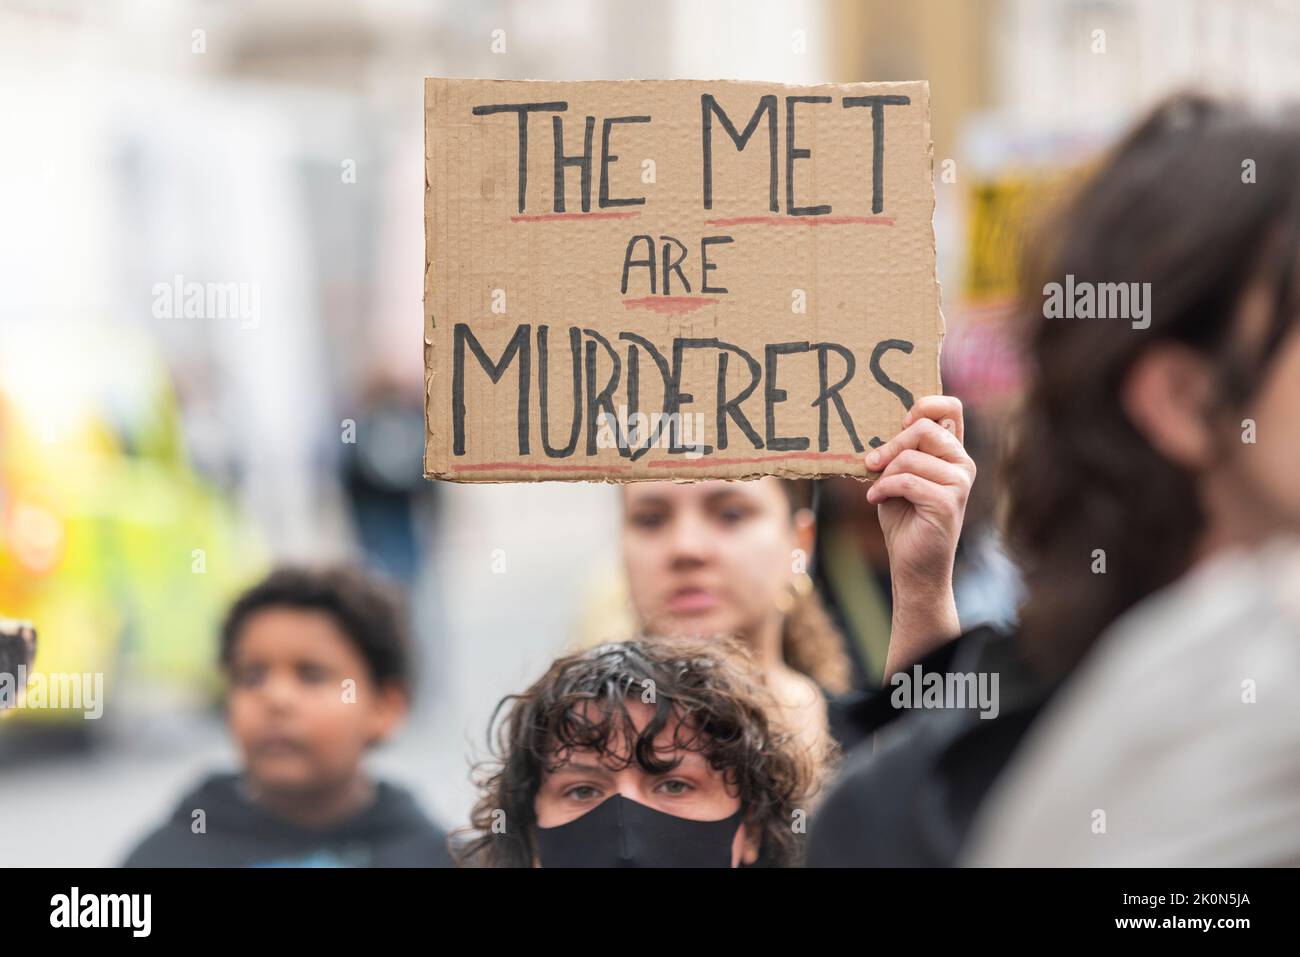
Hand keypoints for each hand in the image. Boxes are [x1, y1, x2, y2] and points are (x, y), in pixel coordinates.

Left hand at [864, 396, 974, 674]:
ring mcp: (960, 482)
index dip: (924, 404)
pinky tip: (875, 500)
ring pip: (911, 456)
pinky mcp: (949, 502)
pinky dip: (883, 489)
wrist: (912, 565)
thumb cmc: (903, 518)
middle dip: (890, 444)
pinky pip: (907, 480)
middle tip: (871, 462)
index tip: (899, 421)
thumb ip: (898, 450)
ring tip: (876, 490)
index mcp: (951, 452)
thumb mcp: (896, 476)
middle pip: (924, 428)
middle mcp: (962, 463)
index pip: (950, 407)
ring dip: (884, 473)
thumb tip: (879, 424)